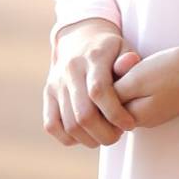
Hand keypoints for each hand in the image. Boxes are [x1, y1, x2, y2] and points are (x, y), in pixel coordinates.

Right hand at [44, 19, 143, 147]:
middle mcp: (70, 70)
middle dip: (105, 133)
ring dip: (91, 139)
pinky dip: (69, 138)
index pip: (99, 91)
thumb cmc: (110, 51)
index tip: (129, 124)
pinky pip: (51, 125)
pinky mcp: (47, 94)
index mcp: (92, 57)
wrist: (80, 39)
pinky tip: (86, 135)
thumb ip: (129, 59)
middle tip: (118, 134)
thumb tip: (130, 63)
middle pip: (84, 114)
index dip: (115, 114)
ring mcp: (56, 83)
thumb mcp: (124, 48)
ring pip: (69, 125)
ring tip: (106, 135)